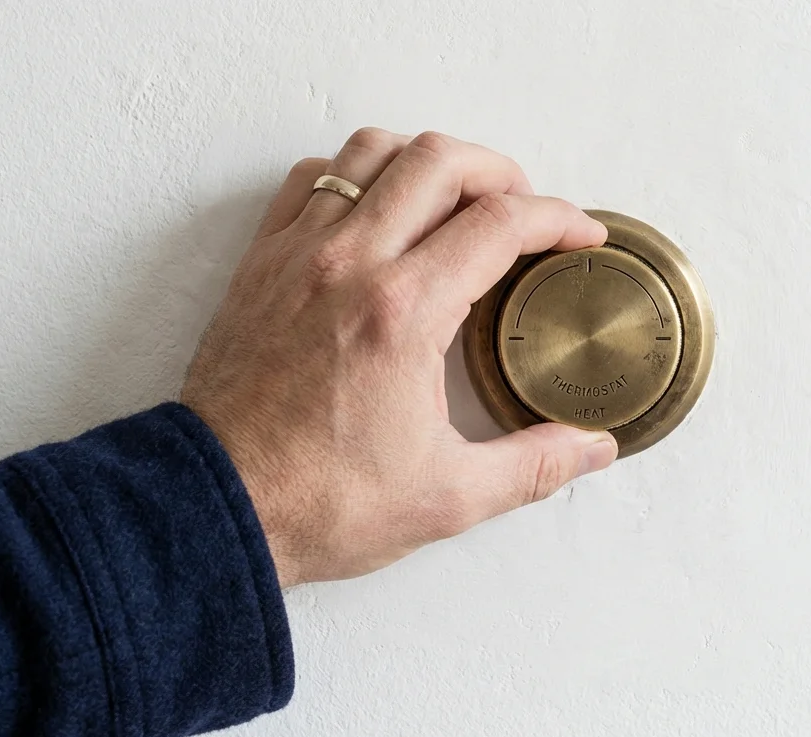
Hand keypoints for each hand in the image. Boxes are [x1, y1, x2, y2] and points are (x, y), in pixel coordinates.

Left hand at [180, 128, 618, 587]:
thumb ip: (535, 465)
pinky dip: (356, 172)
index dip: (557, 219)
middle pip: (440, 161)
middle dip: (501, 172)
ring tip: (456, 197)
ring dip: (427, 160)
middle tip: (525, 211)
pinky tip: (377, 206)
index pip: (500, 223)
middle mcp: (351, 264)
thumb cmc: (321, 503)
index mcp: (405, 312)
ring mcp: (298, 255)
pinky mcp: (261, 264)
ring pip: (371, 152)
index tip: (581, 236)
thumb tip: (596, 448)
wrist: (214, 509)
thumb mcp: (449, 497)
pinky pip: (312, 178)